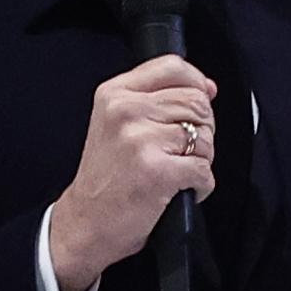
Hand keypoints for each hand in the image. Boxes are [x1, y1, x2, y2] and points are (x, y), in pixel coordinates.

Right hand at [48, 57, 219, 290]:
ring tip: (176, 170)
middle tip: (182, 150)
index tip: (201, 99)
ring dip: (201, 158)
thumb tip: (206, 88)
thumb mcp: (115, 123)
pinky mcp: (158, 172)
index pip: (173, 67)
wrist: (85, 223)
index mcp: (114, 94)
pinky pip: (204, 169)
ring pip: (205, 136)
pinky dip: (201, 185)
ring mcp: (141, 141)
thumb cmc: (104, 178)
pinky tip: (180, 189)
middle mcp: (125, 111)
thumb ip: (155, 98)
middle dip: (202, 129)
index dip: (196, 84)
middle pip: (196, 102)